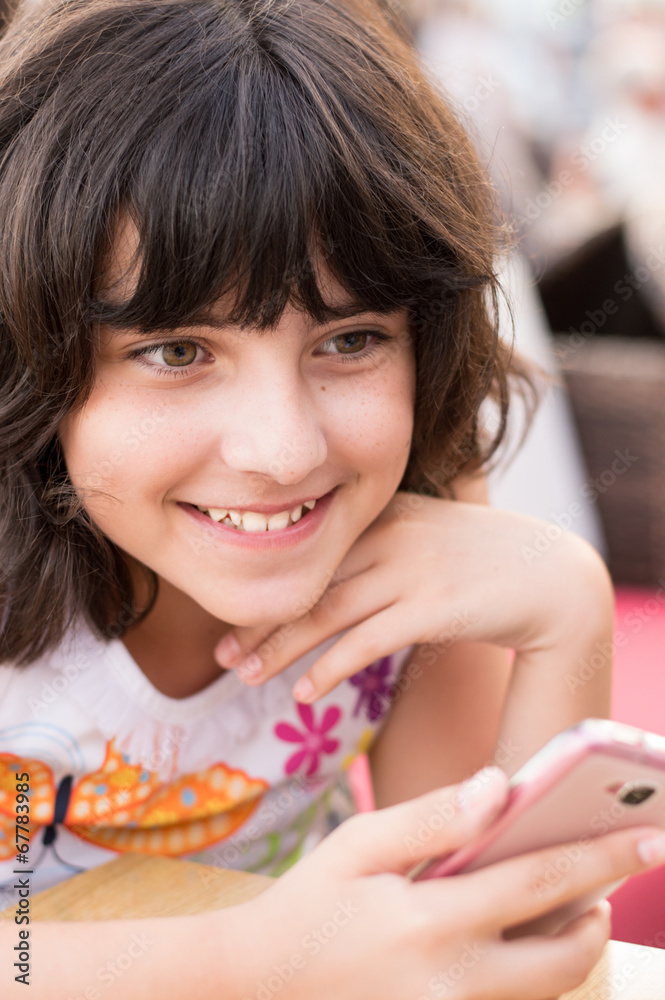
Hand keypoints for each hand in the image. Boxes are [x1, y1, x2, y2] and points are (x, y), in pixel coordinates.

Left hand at [214, 494, 612, 745]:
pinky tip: (304, 692)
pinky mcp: (432, 607)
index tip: (231, 619)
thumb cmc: (481, 561)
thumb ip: (377, 546)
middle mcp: (389, 535)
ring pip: (326, 613)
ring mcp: (410, 570)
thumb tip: (329, 581)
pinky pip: (365, 641)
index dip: (266, 588)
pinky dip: (329, 668)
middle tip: (224, 655)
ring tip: (245, 678)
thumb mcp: (424, 535)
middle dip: (260, 622)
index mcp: (382, 512)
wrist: (550, 576)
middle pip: (308, 583)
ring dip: (281, 649)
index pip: (309, 553)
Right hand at [223, 767, 664, 999]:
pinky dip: (535, 973)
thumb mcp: (357, 845)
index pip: (540, 884)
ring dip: (574, 946)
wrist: (258, 987)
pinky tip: (524, 937)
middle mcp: (452, 983)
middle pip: (564, 958)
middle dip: (604, 915)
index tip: (648, 837)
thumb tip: (500, 786)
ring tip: (578, 905)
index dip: (602, 857)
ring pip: (546, 991)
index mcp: (431, 922)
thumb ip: (431, 817)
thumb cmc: (309, 904)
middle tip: (615, 880)